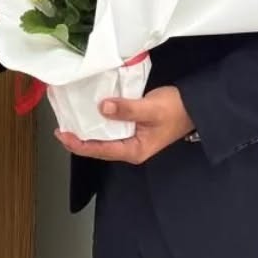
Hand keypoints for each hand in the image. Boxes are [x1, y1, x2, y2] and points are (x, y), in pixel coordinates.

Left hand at [54, 86, 194, 164]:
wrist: (196, 106)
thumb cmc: (177, 110)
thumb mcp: (151, 109)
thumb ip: (127, 109)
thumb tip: (102, 108)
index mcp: (134, 150)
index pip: (99, 150)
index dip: (78, 143)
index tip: (62, 133)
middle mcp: (130, 148)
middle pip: (98, 147)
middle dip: (79, 138)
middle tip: (61, 125)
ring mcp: (131, 139)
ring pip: (103, 137)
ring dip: (87, 129)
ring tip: (70, 118)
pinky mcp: (133, 128)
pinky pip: (110, 127)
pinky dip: (98, 121)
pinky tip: (89, 111)